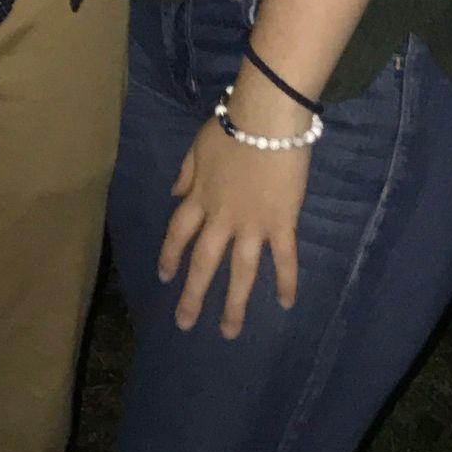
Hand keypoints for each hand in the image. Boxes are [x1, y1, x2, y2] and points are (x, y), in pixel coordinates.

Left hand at [159, 113, 309, 338]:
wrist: (266, 118)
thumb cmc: (234, 125)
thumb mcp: (198, 146)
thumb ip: (186, 174)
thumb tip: (174, 194)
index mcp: (200, 198)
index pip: (178, 233)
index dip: (170, 256)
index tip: (165, 277)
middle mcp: (222, 219)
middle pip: (203, 263)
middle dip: (193, 295)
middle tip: (185, 324)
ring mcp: (252, 225)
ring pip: (240, 272)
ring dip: (233, 304)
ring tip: (229, 332)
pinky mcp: (281, 223)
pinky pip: (284, 258)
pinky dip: (286, 281)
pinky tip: (285, 303)